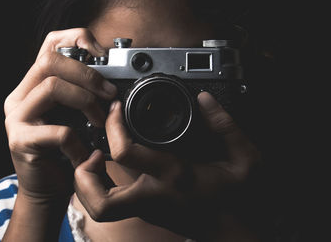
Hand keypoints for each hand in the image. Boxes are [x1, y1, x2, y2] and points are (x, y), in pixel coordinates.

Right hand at [4, 28, 116, 200]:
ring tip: (101, 122)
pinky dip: (80, 141)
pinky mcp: (20, 141)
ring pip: (51, 87)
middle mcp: (22, 95)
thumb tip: (115, 79)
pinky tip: (88, 152)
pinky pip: (57, 131)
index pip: (50, 43)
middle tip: (110, 93)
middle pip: (50, 61)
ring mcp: (18, 117)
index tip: (103, 55)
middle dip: (88, 74)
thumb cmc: (67, 150)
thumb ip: (86, 94)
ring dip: (86, 101)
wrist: (49, 188)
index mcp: (36, 84)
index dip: (77, 38)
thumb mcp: (79, 116)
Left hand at [74, 91, 260, 240]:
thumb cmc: (239, 201)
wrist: (236, 234)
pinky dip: (100, 185)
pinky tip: (109, 166)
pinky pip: (111, 202)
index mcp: (175, 177)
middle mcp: (154, 196)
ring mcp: (147, 209)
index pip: (126, 153)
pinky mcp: (147, 212)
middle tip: (91, 151)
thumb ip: (226, 126)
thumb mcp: (246, 160)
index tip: (115, 109)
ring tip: (95, 159)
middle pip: (100, 201)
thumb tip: (205, 100)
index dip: (113, 127)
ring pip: (100, 209)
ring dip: (87, 184)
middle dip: (84, 175)